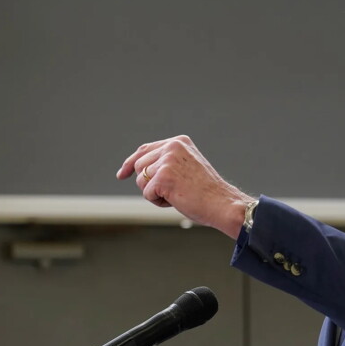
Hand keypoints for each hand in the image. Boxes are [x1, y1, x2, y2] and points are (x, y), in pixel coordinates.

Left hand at [116, 135, 252, 238]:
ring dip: (155, 193)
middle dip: (149, 184)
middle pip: (140, 166)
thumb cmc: (206, 191)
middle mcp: (172, 147)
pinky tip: (176, 200)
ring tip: (177, 195)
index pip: (145, 149)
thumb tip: (139, 169)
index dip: (130, 163)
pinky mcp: (163, 176)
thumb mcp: (186, 167)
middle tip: (173, 192)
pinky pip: (147, 193)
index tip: (122, 174)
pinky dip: (158, 202)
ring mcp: (167, 161)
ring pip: (142, 181)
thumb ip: (166, 162)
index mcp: (178, 142)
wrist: (221, 203)